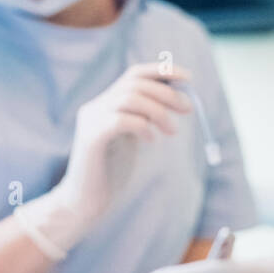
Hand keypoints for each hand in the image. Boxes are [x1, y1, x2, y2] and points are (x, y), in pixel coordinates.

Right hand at [45, 62, 194, 244]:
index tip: (188, 78)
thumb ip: (146, 116)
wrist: (84, 201)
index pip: (135, 74)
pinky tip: (151, 140)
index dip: (162, 71)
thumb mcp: (133, 137)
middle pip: (135, 84)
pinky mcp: (91, 138)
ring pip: (130, 98)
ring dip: (159, 111)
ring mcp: (91, 120)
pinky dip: (142, 126)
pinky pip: (121, 120)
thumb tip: (179, 98)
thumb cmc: (111, 171)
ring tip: (172, 131)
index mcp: (106, 103)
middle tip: (188, 108)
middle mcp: (95, 106)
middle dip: (167, 93)